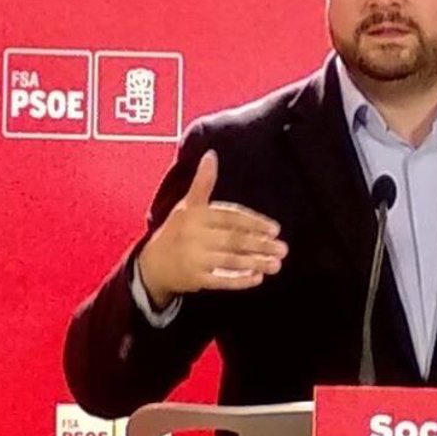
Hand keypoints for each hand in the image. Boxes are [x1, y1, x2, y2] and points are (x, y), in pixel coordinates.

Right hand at [136, 151, 286, 306]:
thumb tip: (211, 155)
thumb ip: (203, 183)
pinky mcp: (195, 279)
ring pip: (230, 261)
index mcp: (196, 214)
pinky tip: (257, 278)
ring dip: (255, 263)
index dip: (253, 223)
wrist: (153, 264)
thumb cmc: (178, 230)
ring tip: (276, 265)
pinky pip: (221, 281)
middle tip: (283, 249)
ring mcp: (194, 258)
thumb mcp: (188, 204)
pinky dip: (240, 280)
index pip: (230, 217)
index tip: (275, 230)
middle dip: (260, 245)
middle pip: (233, 239)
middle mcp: (195, 235)